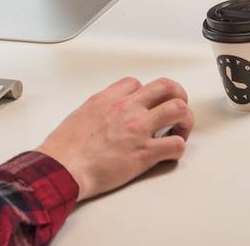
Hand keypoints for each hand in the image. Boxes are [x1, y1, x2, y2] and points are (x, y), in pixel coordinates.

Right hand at [37, 77, 193, 200]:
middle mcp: (127, 108)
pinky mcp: (145, 153)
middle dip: (177, 95)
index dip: (145, 94)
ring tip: (179, 130)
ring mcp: (139, 128)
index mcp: (109, 98)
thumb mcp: (82, 113)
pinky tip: (169, 153)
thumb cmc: (66, 146)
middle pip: (165, 86)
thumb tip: (109, 113)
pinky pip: (176, 144)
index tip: (145, 105)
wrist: (64, 166)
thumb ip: (101, 108)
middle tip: (176, 109)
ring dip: (184, 120)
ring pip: (179, 109)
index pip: (137, 83)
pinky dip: (178, 148)